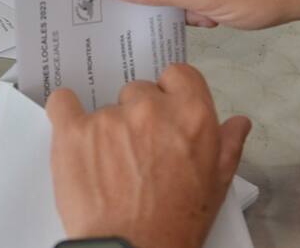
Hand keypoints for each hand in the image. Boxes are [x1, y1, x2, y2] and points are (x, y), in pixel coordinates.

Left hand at [47, 64, 250, 247]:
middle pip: (138, 91)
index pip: (179, 75)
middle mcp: (151, 109)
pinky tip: (72, 130)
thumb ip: (227, 146)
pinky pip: (62, 103)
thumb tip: (237, 123)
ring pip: (104, 106)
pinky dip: (65, 112)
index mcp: (192, 116)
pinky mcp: (74, 130)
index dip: (170, 93)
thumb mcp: (215, 187)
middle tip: (136, 150)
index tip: (163, 111)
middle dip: (136, 115)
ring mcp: (110, 118)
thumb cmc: (175, 225)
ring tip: (108, 165)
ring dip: (105, 128)